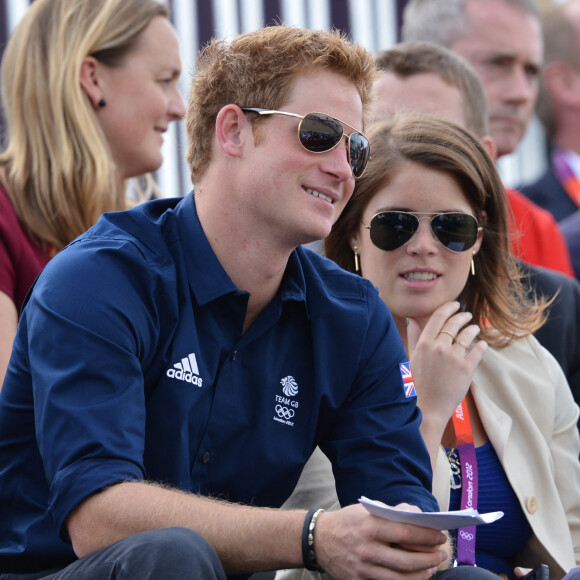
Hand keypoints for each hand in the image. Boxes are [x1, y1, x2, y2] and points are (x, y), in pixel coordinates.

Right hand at [314, 503, 448, 579]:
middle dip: (430, 558)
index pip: (407, 532)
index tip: (440, 536)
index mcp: (370, 525)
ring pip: (402, 577)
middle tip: (442, 554)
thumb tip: (417, 516)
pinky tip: (417, 577)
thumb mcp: (366, 509)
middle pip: (408, 559)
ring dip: (423, 573)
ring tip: (433, 567)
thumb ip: (391, 513)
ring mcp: (364, 567)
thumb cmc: (347, 522)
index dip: (428, 536)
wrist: (318, 539)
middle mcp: (368, 548)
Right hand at [407, 301, 487, 426]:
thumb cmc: (417, 384)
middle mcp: (439, 347)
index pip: (438, 317)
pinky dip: (481, 345)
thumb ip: (414, 338)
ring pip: (468, 335)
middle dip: (462, 316)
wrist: (428, 407)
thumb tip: (412, 320)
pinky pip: (477, 350)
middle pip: (454, 323)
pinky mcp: (467, 369)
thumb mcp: (411, 358)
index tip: (454, 305)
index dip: (448, 308)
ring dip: (472, 329)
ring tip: (474, 329)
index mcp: (424, 344)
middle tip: (466, 315)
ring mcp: (454, 358)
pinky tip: (481, 344)